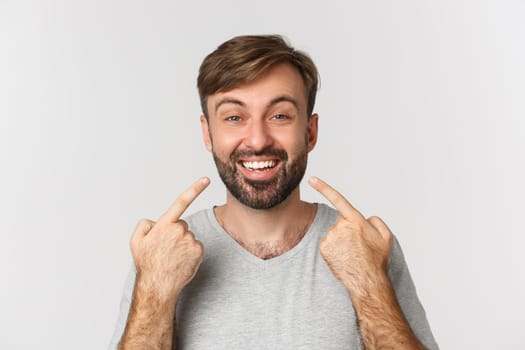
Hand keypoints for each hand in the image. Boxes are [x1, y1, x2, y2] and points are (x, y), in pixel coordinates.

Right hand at [130, 177, 209, 301]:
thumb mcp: (136, 241)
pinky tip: (180, 261)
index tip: (206, 179)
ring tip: (171, 257)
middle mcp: (180, 230)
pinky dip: (189, 251)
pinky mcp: (199, 251)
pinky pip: (195, 246)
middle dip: (174, 232)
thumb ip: (144, 224)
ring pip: (188, 236)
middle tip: (164, 248)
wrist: (158, 286)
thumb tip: (156, 221)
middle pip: (181, 224)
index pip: (181, 202)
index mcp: (165, 225)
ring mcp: (191, 241)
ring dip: (181, 243)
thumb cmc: (147, 264)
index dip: (195, 189)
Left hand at [309, 177, 393, 295]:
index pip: (338, 199)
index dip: (324, 188)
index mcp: (356, 220)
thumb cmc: (377, 259)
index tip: (312, 179)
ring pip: (334, 233)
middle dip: (348, 230)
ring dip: (341, 240)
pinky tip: (343, 257)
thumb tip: (366, 218)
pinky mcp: (323, 248)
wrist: (367, 281)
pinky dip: (334, 248)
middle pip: (341, 223)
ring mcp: (330, 237)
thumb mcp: (386, 236)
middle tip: (359, 246)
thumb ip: (376, 221)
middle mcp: (340, 226)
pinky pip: (328, 243)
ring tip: (352, 253)